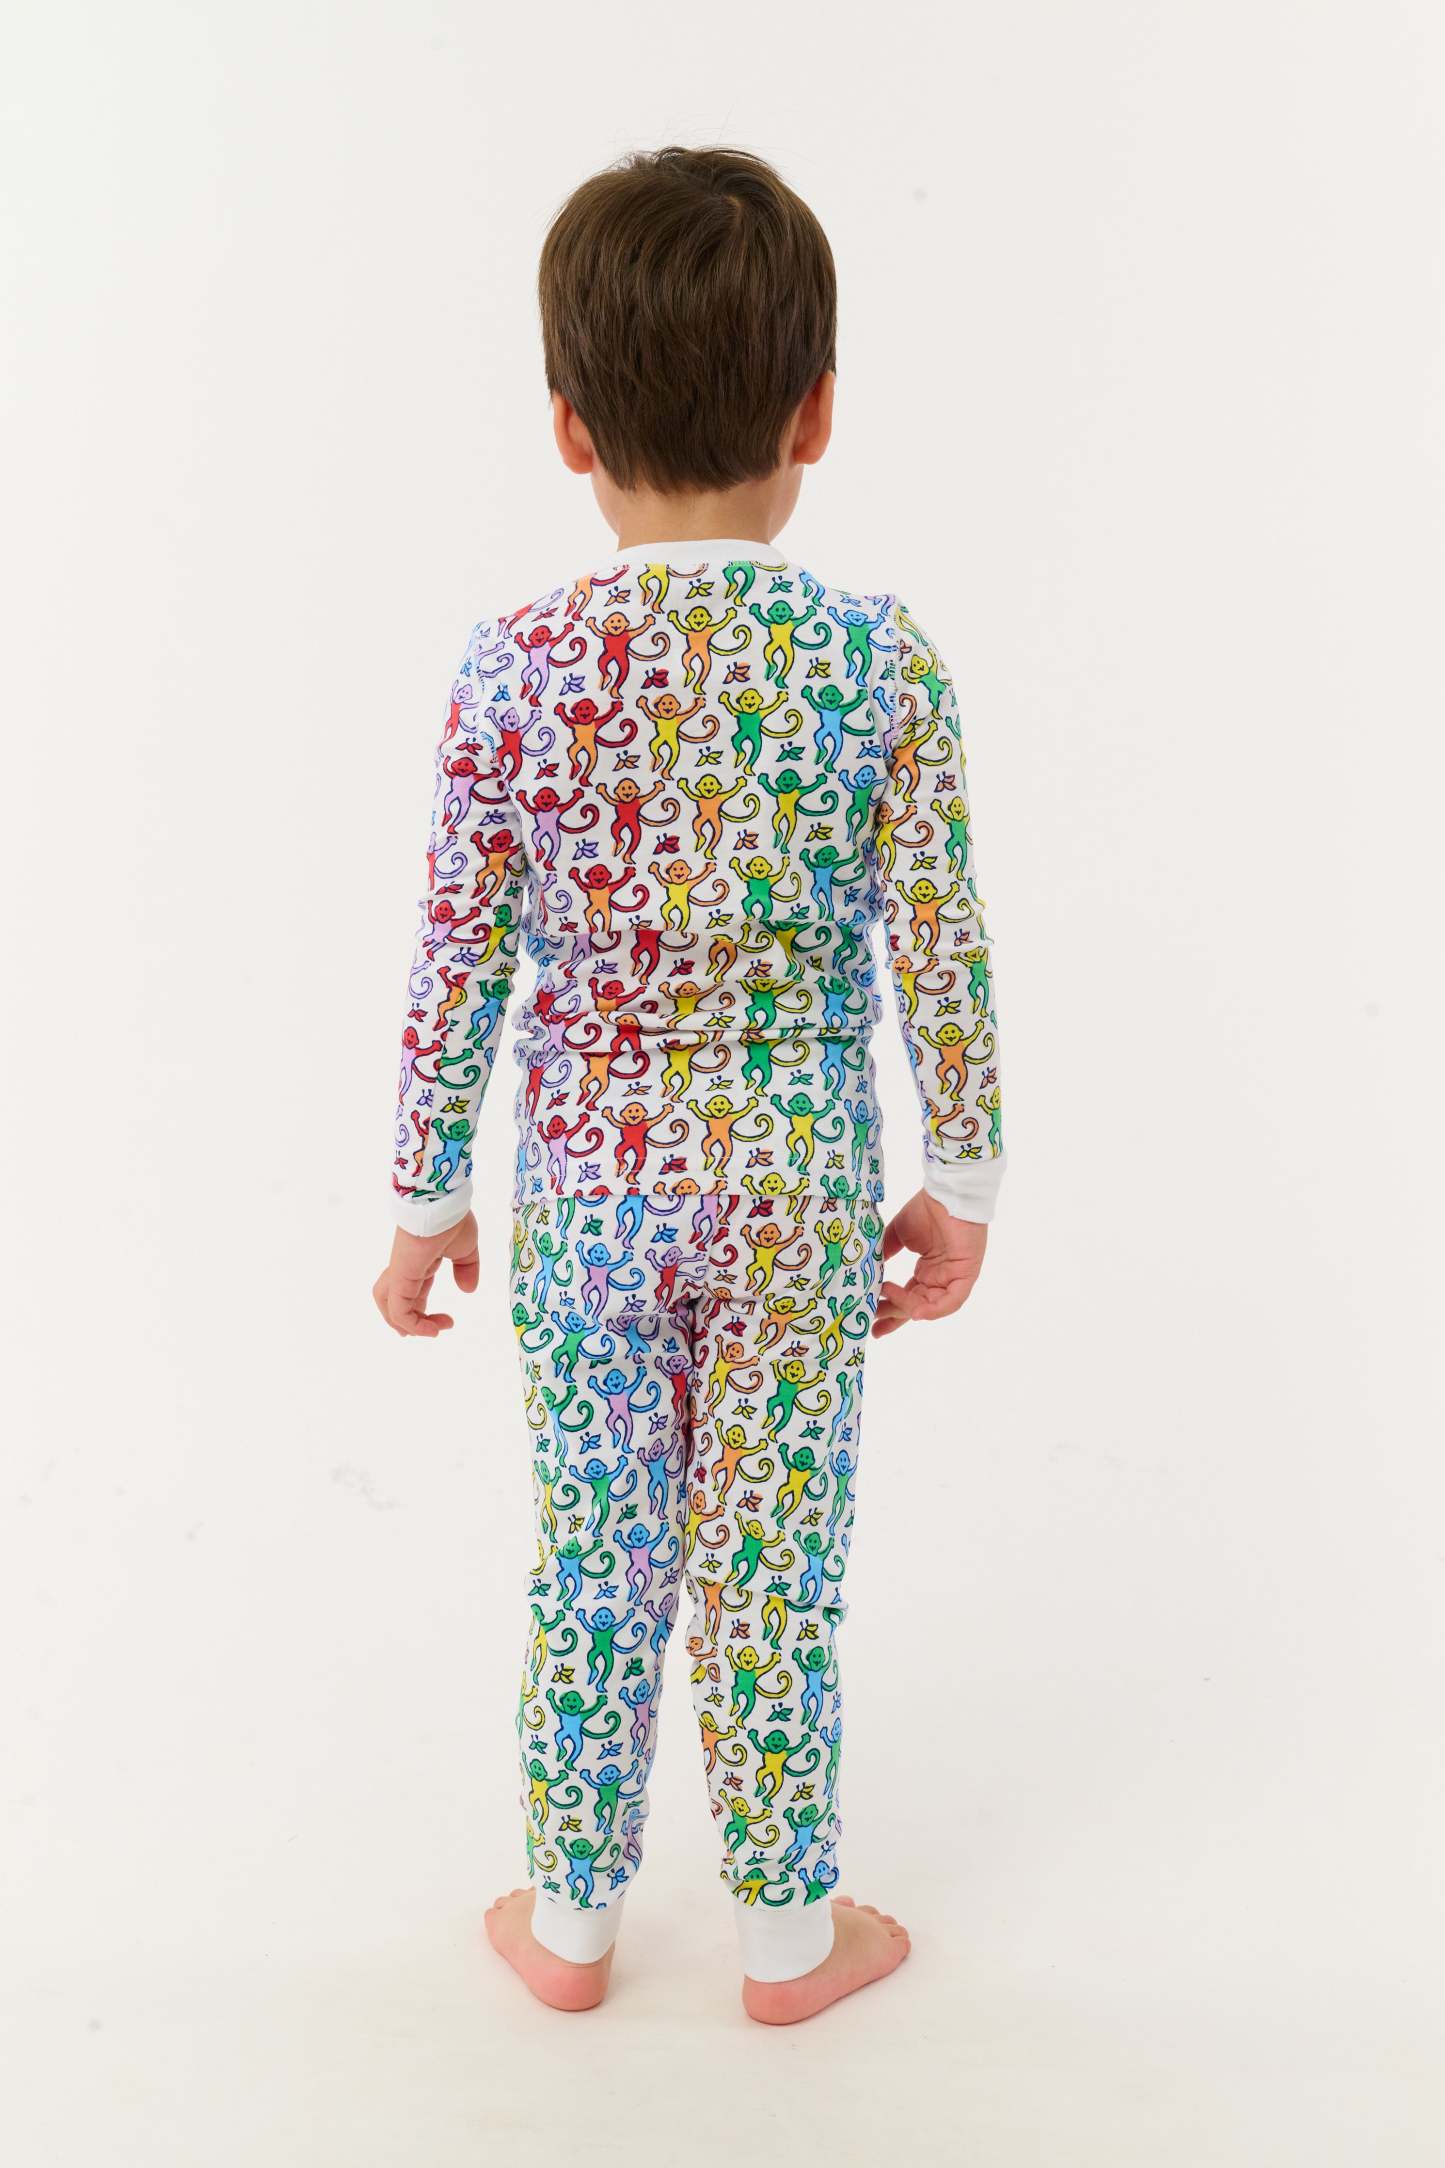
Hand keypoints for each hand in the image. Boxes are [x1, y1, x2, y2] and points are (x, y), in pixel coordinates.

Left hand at [372, 1212, 479, 1337]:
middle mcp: (406, 1268)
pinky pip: (400, 1309)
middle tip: (431, 1332)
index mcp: (419, 1261)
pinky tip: (431, 1330)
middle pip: (395, 1301)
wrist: (442, 1202)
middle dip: (409, 1322)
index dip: (423, 1311)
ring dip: (407, 1325)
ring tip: (430, 1333)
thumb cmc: (452, 1218)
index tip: (447, 1321)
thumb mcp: (466, 1248)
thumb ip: (467, 1269)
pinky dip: (413, 1324)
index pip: (413, 1292)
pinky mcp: (401, 1277)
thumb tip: (468, 1289)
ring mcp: (400, 1273)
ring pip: (389, 1306)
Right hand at [872, 1188, 987, 1337]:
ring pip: (931, 1306)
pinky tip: (915, 1313)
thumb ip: (885, 1252)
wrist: (946, 1192)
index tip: (871, 1324)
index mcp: (928, 1271)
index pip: (909, 1299)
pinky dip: (934, 1310)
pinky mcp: (966, 1274)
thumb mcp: (899, 1234)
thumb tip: (865, 1269)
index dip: (890, 1312)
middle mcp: (940, 1278)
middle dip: (894, 1314)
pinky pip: (952, 1301)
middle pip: (917, 1307)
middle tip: (871, 1317)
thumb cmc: (927, 1209)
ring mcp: (954, 1278)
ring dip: (907, 1308)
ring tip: (885, 1302)